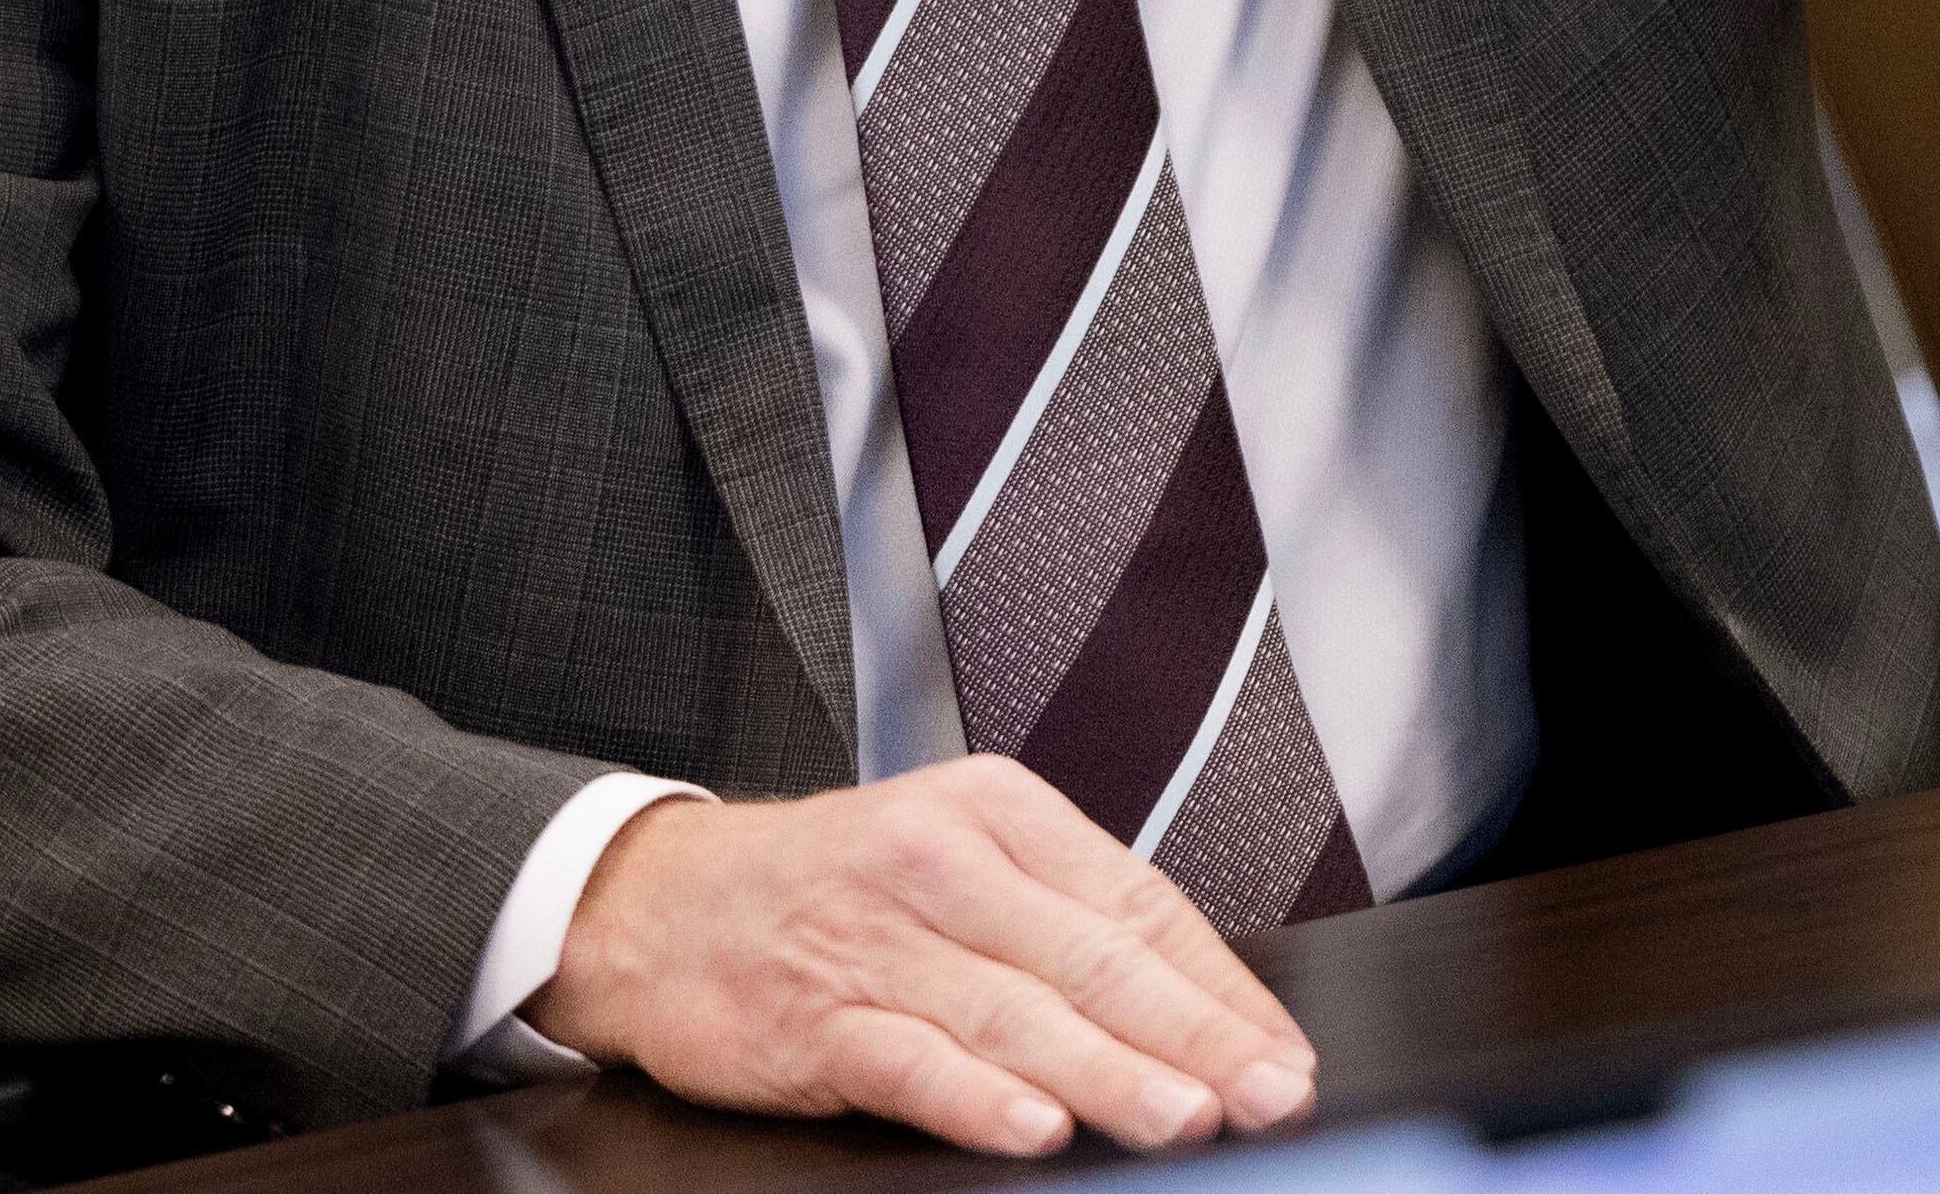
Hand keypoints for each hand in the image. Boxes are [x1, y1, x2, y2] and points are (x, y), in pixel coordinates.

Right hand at [527, 756, 1320, 1155]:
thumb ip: (1060, 918)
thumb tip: (1196, 1006)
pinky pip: (910, 1058)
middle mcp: (942, 862)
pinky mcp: (815, 1013)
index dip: (1217, 987)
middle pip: (1090, 957)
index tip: (1280, 1052)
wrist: (658, 900)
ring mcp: (877, 938)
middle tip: (1264, 1091)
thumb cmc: (830, 886)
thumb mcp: (952, 858)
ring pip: (1014, 1011)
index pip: (1135, 900)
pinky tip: (1032, 1129)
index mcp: (995, 811)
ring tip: (1181, 1115)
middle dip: (1190, 1034)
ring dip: (1105, 1071)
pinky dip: (976, 1095)